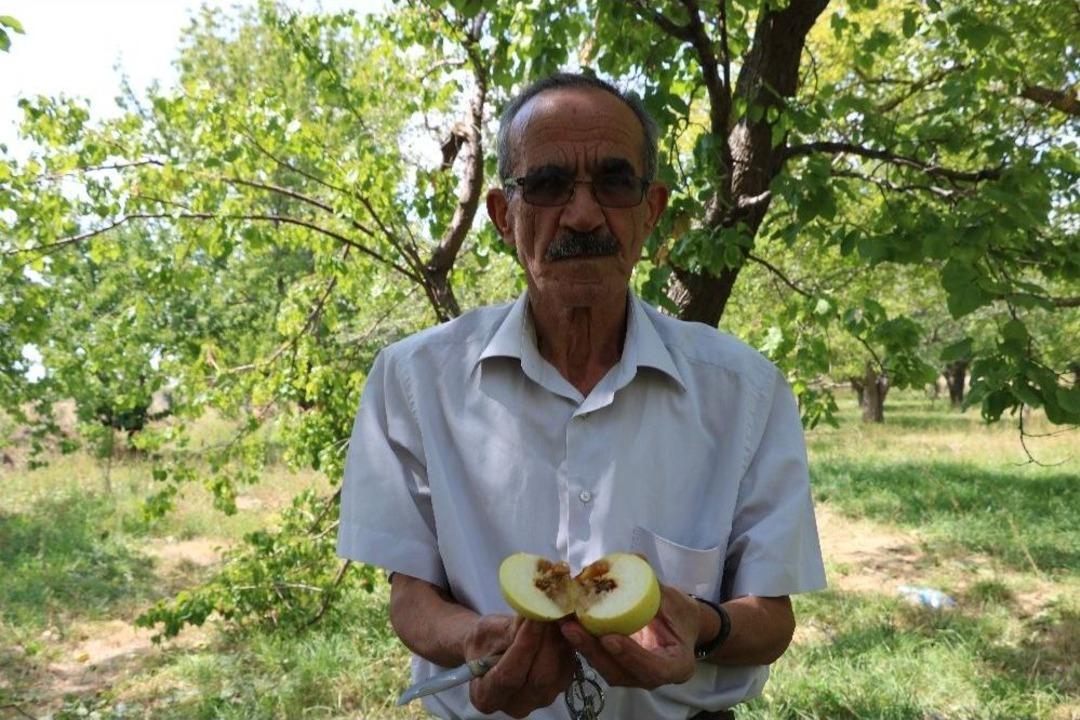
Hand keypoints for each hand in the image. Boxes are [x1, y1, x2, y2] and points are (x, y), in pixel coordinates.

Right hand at [464, 615, 574, 717]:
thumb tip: (532, 614)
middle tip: (551, 609)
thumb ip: (508, 630)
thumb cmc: (484, 641)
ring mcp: (541, 699)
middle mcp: (517, 705)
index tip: (533, 617)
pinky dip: (569, 643)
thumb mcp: (487, 631)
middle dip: (547, 640)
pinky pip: (569, 666)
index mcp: (486, 697)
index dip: (524, 645)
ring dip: (561, 639)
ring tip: (559, 611)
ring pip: (558, 671)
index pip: (509, 675)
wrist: (493, 649)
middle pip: (540, 677)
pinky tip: (565, 622)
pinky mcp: (560, 686)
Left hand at [559, 584, 701, 689]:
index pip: (654, 670)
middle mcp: (654, 678)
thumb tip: (636, 558)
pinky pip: (600, 659)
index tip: (609, 638)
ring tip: (565, 625)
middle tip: (573, 629)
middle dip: (594, 652)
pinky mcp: (618, 667)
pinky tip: (568, 625)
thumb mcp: (674, 599)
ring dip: (583, 648)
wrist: (679, 626)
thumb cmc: (680, 613)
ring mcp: (633, 675)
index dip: (630, 655)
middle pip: (621, 673)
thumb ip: (655, 584)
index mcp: (677, 665)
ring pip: (606, 669)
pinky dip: (583, 644)